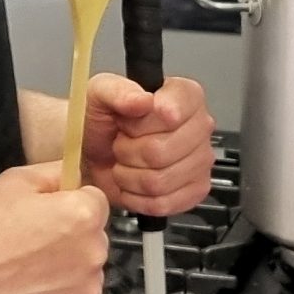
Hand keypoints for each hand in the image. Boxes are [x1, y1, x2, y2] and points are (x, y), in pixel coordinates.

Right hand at [0, 162, 112, 293]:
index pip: (96, 204)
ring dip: (67, 275)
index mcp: (84, 215)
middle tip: (32, 248)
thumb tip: (75, 177)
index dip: (70, 207)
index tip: (47, 218)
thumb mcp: (15, 181)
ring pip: (85, 277)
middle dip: (72, 242)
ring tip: (27, 276)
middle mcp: (95, 254)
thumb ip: (55, 173)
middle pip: (93, 241)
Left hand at [81, 75, 215, 214]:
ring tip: (127, 161)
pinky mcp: (194, 189)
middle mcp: (199, 125)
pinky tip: (134, 181)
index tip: (128, 122)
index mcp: (184, 95)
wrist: (93, 154)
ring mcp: (200, 160)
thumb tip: (142, 99)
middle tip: (123, 142)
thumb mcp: (99, 94)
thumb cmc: (101, 121)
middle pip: (162, 151)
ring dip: (131, 175)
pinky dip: (138, 197)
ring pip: (160, 180)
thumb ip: (118, 90)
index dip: (142, 123)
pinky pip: (164, 203)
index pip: (171, 113)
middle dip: (130, 151)